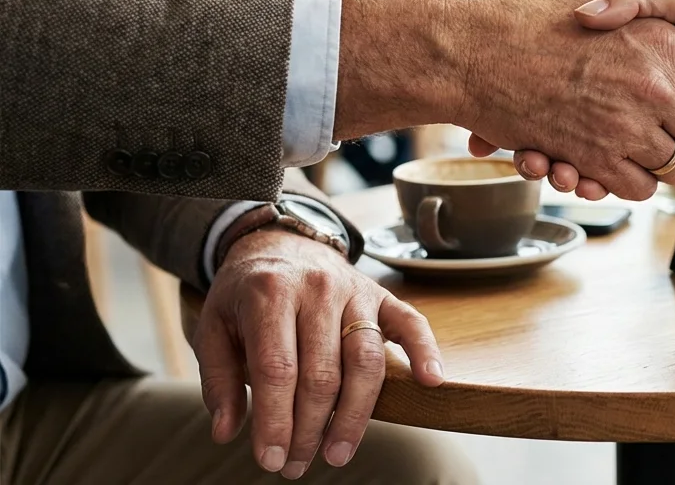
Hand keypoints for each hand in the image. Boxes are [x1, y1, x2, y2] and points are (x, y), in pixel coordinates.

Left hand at [193, 229, 443, 478]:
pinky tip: (431, 381)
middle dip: (310, 429)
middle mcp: (317, 289)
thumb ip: (218, 378)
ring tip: (338, 453)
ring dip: (354, 415)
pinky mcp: (382, 295)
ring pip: (365, 360)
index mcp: (269, 293)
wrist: (280, 241)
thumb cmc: (246, 293)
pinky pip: (411, 323)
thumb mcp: (213, 326)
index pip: (278, 369)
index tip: (270, 459)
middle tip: (296, 466)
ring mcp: (355, 291)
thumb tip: (227, 431)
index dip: (275, 420)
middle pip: (323, 374)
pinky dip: (425, 351)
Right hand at [334, 0, 674, 199]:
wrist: (469, 46)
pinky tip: (616, 163)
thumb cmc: (532, 10)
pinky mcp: (591, 157)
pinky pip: (633, 188)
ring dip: (669, 167)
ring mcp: (623, 125)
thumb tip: (673, 22)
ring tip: (654, 151)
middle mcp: (653, 87)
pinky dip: (629, 184)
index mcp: (666, 43)